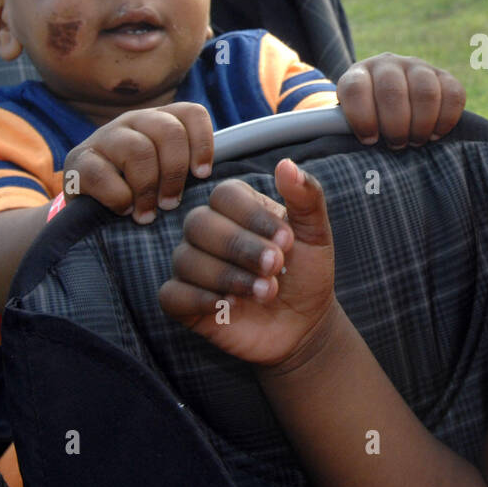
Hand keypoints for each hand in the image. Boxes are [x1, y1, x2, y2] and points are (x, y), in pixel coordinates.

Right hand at [61, 102, 212, 223]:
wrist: (90, 205)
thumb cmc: (141, 191)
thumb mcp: (168, 175)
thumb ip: (190, 170)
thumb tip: (223, 186)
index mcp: (162, 120)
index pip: (192, 113)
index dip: (202, 142)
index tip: (203, 175)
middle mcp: (135, 121)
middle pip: (168, 131)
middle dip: (175, 172)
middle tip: (172, 204)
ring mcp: (105, 137)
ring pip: (138, 150)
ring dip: (147, 188)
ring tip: (148, 215)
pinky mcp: (78, 160)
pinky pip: (102, 173)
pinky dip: (118, 196)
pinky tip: (124, 210)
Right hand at [159, 159, 337, 367]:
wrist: (304, 323)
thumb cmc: (306, 271)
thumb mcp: (316, 233)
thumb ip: (306, 197)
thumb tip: (287, 164)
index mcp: (236, 206)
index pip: (224, 195)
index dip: (253, 216)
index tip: (287, 240)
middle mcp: (207, 230)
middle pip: (199, 224)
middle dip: (240, 247)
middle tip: (275, 267)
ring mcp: (192, 264)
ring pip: (186, 259)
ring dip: (228, 277)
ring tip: (265, 291)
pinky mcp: (182, 301)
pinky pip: (172, 294)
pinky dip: (200, 299)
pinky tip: (231, 306)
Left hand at [336, 53, 465, 148]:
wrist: (390, 107)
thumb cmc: (365, 127)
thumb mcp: (344, 128)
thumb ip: (334, 137)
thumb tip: (302, 164)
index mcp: (357, 75)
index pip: (355, 89)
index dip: (362, 117)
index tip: (369, 140)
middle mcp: (386, 64)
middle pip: (392, 91)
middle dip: (396, 126)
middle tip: (397, 145)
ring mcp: (417, 67)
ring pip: (425, 91)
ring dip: (422, 124)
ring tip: (416, 142)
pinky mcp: (444, 76)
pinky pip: (453, 93)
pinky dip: (446, 119)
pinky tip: (435, 134)